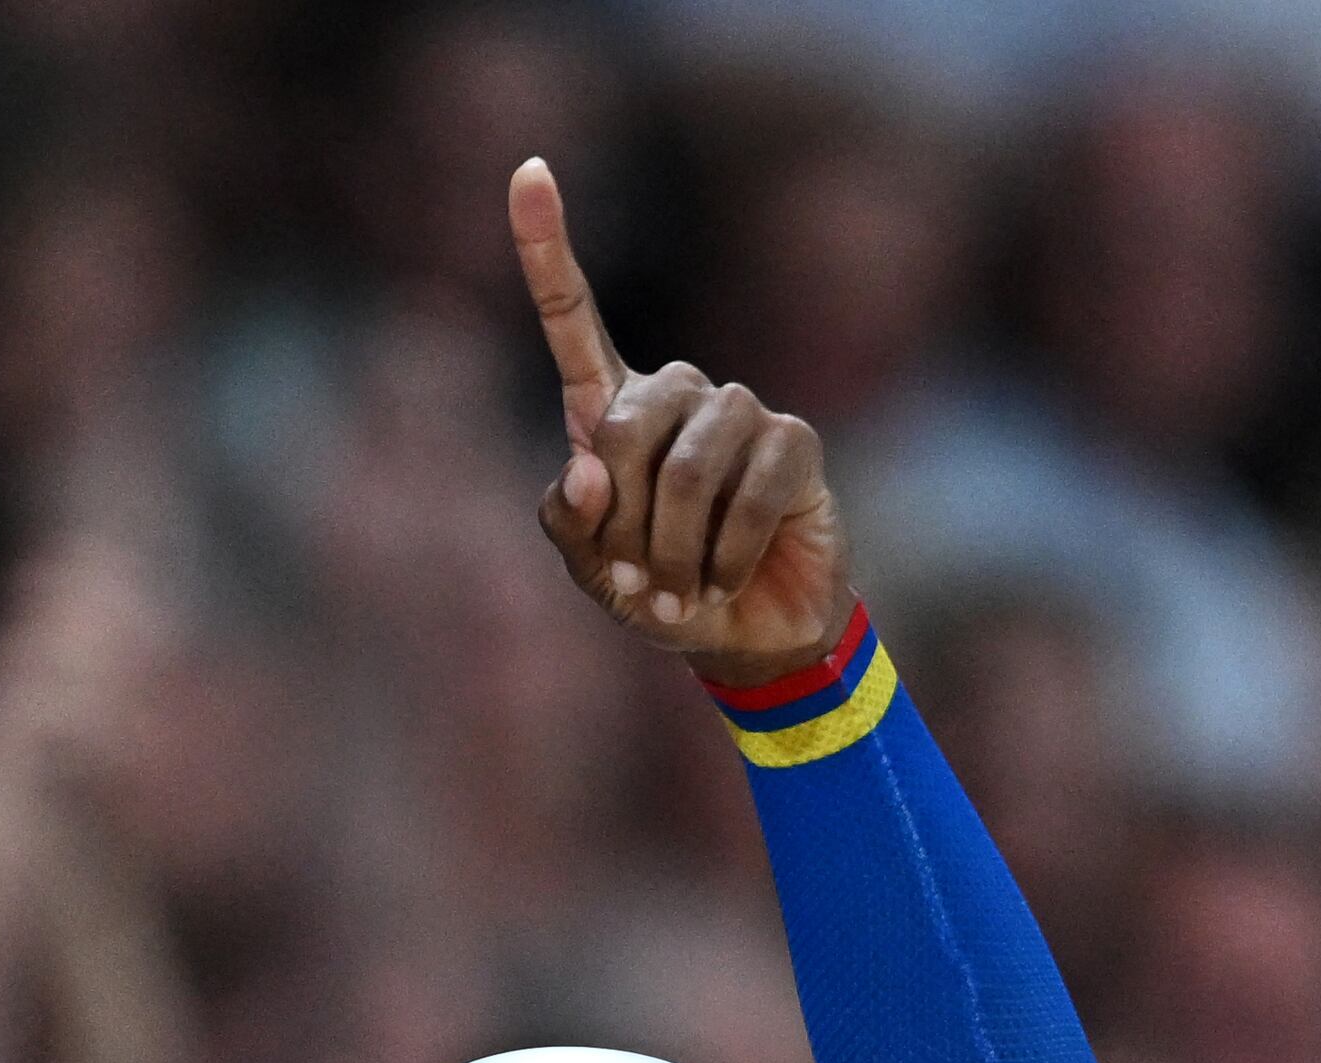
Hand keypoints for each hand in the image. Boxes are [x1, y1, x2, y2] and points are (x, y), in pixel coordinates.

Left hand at [511, 160, 856, 684]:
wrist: (740, 633)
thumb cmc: (655, 592)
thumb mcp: (591, 571)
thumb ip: (572, 522)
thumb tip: (591, 468)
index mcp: (609, 410)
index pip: (572, 316)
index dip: (546, 247)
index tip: (526, 171)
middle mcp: (674, 393)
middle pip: (623, 425)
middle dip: (622, 522)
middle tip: (638, 578)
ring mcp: (738, 410)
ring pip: (686, 466)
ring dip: (673, 549)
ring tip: (679, 589)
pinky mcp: (794, 440)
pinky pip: (748, 490)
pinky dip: (724, 553)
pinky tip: (722, 578)